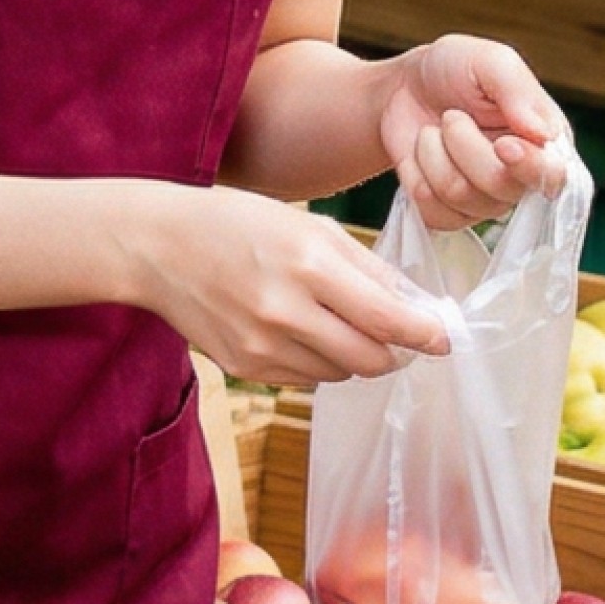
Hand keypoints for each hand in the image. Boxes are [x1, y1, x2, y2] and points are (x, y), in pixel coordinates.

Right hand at [130, 190, 451, 387]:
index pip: (387, 318)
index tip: (445, 339)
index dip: (425, 334)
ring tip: (335, 321)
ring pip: (340, 373)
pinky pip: (306, 379)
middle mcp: (286, 311)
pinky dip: (317, 361)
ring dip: (354, 354)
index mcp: (309, 265)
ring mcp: (262, 346)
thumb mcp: (309, 226)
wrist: (160, 245)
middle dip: (395, 352)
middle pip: (370, 359)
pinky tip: (299, 330)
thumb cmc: (240, 224)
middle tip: (401, 338)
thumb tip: (417, 306)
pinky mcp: (246, 368)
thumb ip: (367, 267)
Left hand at [376, 35, 568, 224]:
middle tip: (452, 116)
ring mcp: (486, 201)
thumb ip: (519, 90)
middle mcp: (521, 177)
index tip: (503, 144)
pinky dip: (416, 176)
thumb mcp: (489, 60)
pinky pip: (434, 214)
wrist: (402, 87)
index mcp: (545, 141)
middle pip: (501, 188)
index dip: (529, 166)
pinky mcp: (451, 214)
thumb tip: (544, 133)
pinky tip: (420, 156)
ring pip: (461, 198)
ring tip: (434, 131)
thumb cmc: (453, 69)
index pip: (554, 176)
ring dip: (433, 155)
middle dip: (463, 145)